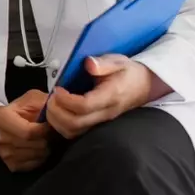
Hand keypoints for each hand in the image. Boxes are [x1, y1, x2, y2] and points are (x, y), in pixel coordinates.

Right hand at [0, 90, 50, 171]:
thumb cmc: (16, 112)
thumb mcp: (28, 100)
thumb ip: (42, 102)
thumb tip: (58, 108)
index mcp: (1, 119)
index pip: (29, 132)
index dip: (45, 129)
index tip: (49, 125)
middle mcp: (0, 139)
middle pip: (36, 145)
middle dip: (48, 139)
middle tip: (50, 132)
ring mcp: (5, 155)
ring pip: (38, 155)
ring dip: (47, 147)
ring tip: (45, 139)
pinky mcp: (11, 166)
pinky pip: (35, 164)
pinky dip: (42, 156)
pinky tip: (39, 147)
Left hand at [47, 55, 168, 139]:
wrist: (143, 86)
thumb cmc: (127, 73)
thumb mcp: (118, 61)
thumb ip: (103, 63)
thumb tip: (89, 64)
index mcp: (110, 96)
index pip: (84, 106)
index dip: (66, 99)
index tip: (58, 89)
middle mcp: (105, 113)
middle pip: (75, 123)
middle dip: (56, 112)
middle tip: (51, 98)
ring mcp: (101, 123)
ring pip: (73, 132)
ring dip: (56, 121)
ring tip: (52, 105)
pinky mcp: (96, 126)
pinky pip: (75, 133)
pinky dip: (61, 125)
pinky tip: (58, 112)